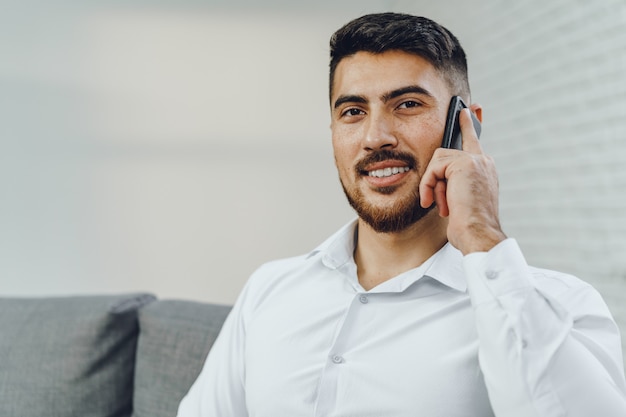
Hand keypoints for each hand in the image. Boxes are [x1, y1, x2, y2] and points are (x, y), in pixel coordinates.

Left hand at [419, 108, 505, 254]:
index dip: (469, 125)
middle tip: (441, 198)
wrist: (478, 233)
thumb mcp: (459, 201)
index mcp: (485, 169)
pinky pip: (434, 168)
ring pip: (437, 162)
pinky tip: (435, 202)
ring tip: (441, 205)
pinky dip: (430, 185)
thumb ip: (452, 184)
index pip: (474, 141)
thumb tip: (439, 179)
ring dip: (433, 186)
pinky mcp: (465, 164)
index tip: (467, 109)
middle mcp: (483, 161)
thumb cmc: (468, 224)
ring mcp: (476, 161)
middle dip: (433, 177)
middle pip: (445, 154)